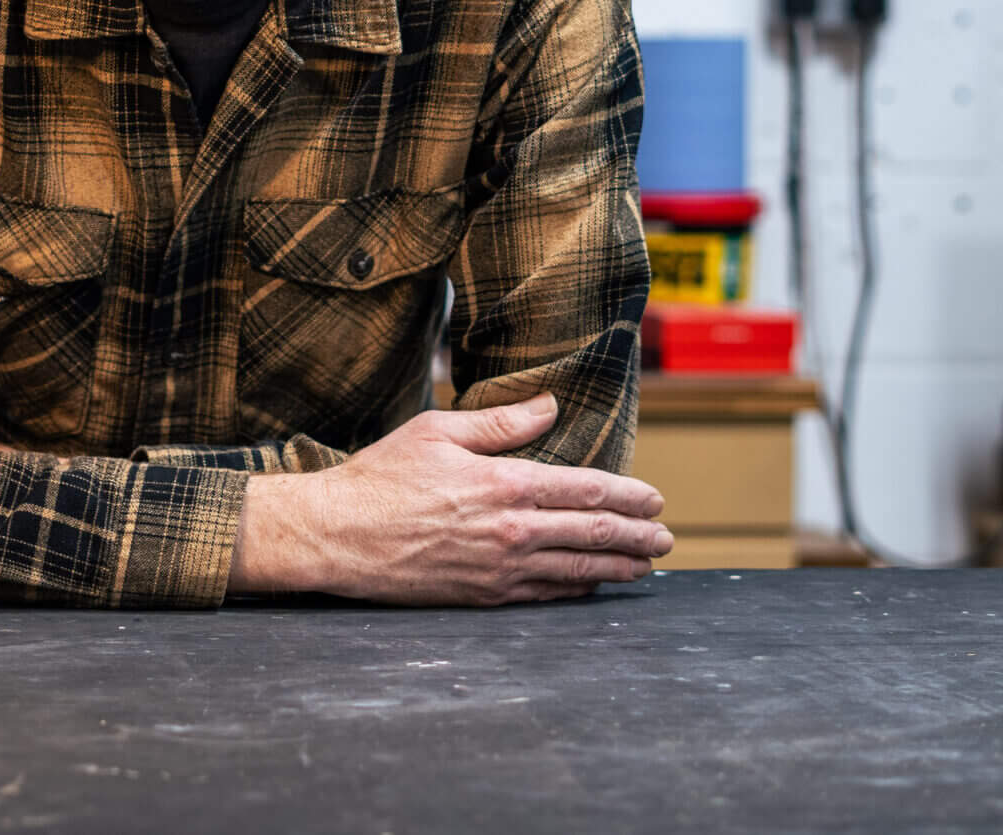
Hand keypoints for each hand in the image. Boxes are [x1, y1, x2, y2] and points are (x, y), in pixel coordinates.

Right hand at [227, 393, 669, 604]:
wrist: (337, 536)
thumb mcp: (438, 431)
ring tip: (646, 565)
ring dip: (619, 568)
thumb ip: (501, 422)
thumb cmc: (381, 478)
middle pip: (594, 532)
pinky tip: (592, 586)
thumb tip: (550, 406)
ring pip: (578, 570)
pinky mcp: (483, 596)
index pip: (585, 488)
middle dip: (638, 536)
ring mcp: (499, 569)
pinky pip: (545, 595)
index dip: (628, 495)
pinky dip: (577, 589)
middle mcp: (511, 530)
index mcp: (504, 483)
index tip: (655, 498)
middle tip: (666, 537)